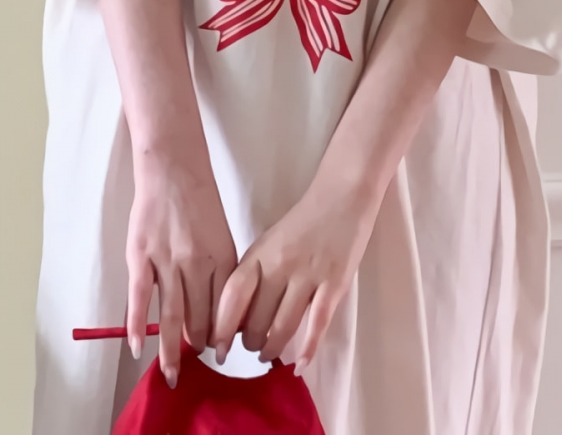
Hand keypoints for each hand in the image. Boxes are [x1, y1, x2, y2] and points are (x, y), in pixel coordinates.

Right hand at [127, 152, 236, 387]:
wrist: (174, 169)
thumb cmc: (200, 201)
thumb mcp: (222, 235)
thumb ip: (221, 271)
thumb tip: (219, 310)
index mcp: (223, 258)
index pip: (226, 309)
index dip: (223, 334)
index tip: (222, 351)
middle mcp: (198, 263)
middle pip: (199, 316)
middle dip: (199, 343)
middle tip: (195, 361)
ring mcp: (167, 260)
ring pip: (171, 314)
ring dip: (171, 348)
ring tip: (171, 373)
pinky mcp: (141, 256)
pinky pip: (139, 298)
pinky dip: (137, 325)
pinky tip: (137, 347)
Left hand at [213, 174, 379, 371]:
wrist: (344, 195)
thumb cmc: (304, 221)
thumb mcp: (270, 242)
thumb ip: (255, 274)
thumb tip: (239, 316)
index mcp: (260, 253)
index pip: (232, 296)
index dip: (222, 327)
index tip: (218, 348)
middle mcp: (280, 266)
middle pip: (256, 318)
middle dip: (250, 342)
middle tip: (252, 348)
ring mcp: (309, 275)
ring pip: (282, 326)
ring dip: (272, 348)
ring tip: (269, 355)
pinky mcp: (335, 284)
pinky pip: (317, 324)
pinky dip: (307, 349)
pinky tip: (299, 365)